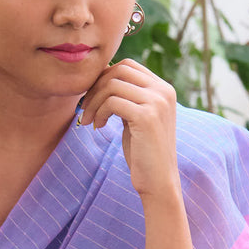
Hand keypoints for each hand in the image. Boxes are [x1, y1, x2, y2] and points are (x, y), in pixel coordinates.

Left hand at [78, 58, 179, 200]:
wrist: (158, 182)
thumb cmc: (143, 152)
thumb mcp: (136, 118)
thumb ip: (128, 97)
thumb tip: (103, 77)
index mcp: (163, 89)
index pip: (127, 66)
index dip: (104, 77)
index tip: (93, 98)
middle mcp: (163, 91)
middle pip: (119, 71)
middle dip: (96, 87)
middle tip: (85, 108)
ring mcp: (157, 102)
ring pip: (112, 85)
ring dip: (94, 102)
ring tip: (90, 121)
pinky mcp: (146, 117)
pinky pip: (112, 102)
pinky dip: (99, 112)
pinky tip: (99, 127)